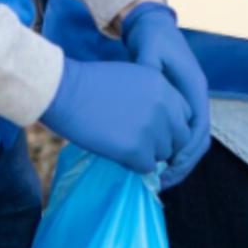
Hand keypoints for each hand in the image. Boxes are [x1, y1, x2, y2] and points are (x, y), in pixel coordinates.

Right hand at [40, 58, 193, 175]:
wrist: (63, 90)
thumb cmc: (88, 84)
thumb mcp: (131, 79)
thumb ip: (152, 99)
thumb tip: (159, 126)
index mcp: (164, 86)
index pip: (184, 115)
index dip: (169, 126)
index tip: (152, 129)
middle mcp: (164, 107)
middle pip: (179, 138)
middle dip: (162, 143)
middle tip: (139, 142)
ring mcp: (152, 129)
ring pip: (162, 155)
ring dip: (146, 154)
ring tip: (121, 144)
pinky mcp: (137, 149)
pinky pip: (146, 168)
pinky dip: (132, 165)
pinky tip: (115, 152)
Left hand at [121, 2, 210, 188]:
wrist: (154, 27)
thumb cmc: (152, 38)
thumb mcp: (149, 49)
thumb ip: (150, 69)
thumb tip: (149, 88)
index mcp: (195, 87)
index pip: (199, 127)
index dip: (186, 150)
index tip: (169, 166)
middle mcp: (197, 99)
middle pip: (199, 141)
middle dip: (184, 164)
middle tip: (163, 181)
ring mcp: (190, 104)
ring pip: (193, 142)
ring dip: (179, 161)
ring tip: (160, 177)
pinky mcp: (180, 108)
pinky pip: (182, 136)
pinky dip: (173, 151)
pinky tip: (156, 160)